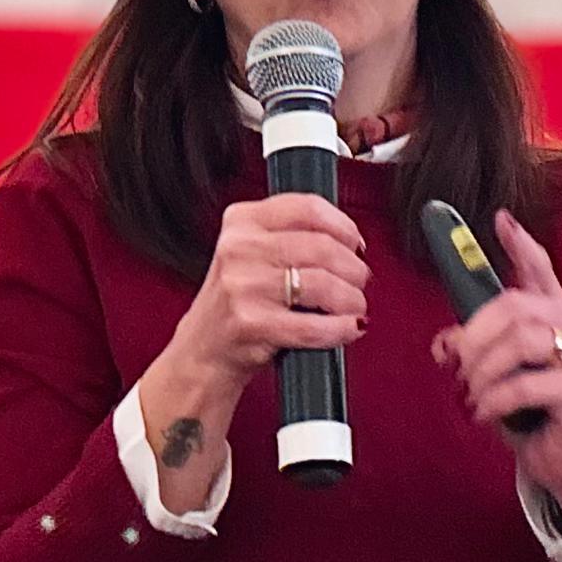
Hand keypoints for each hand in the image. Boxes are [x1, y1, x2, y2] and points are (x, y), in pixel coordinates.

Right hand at [167, 194, 369, 398]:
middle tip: (359, 280)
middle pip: (322, 247)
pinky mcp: (251, 324)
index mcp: (242, 221)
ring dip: (351, 298)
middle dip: (353, 267)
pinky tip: (348, 328)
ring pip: (322, 284)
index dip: (343, 226)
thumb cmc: (234, 303)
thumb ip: (290, 235)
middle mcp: (239, 249)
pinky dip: (340, 328)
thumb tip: (348, 239)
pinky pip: (313, 326)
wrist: (202, 352)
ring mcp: (243, 287)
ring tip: (354, 306)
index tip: (355, 242)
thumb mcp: (251, 254)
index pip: (307, 208)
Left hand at [431, 211, 561, 531]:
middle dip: (473, 337)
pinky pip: (525, 384)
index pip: (539, 268)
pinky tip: (485, 413)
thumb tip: (446, 343)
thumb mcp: (500, 371)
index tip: (500, 219)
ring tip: (472, 396)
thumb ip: (479, 348)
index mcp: (557, 311)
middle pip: (514, 307)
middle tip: (455, 365)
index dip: (519, 243)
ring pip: (519, 343)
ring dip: (482, 373)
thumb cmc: (532, 409)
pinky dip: (494, 400)